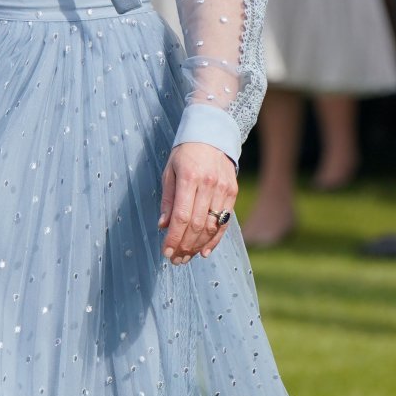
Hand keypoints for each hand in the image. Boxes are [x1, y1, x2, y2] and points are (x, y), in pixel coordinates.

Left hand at [159, 142, 237, 264]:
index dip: (173, 238)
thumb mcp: (169, 172)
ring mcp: (223, 189)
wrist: (212, 135)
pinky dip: (215, 239)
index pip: (181, 216)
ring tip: (186, 258)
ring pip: (212, 226)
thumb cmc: (185, 154)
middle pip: (196, 224)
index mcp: (189, 178)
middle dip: (184, 246)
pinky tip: (204, 251)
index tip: (165, 252)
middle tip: (175, 260)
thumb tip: (163, 226)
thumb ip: (168, 200)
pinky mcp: (232, 193)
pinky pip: (224, 222)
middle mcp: (208, 184)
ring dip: (198, 246)